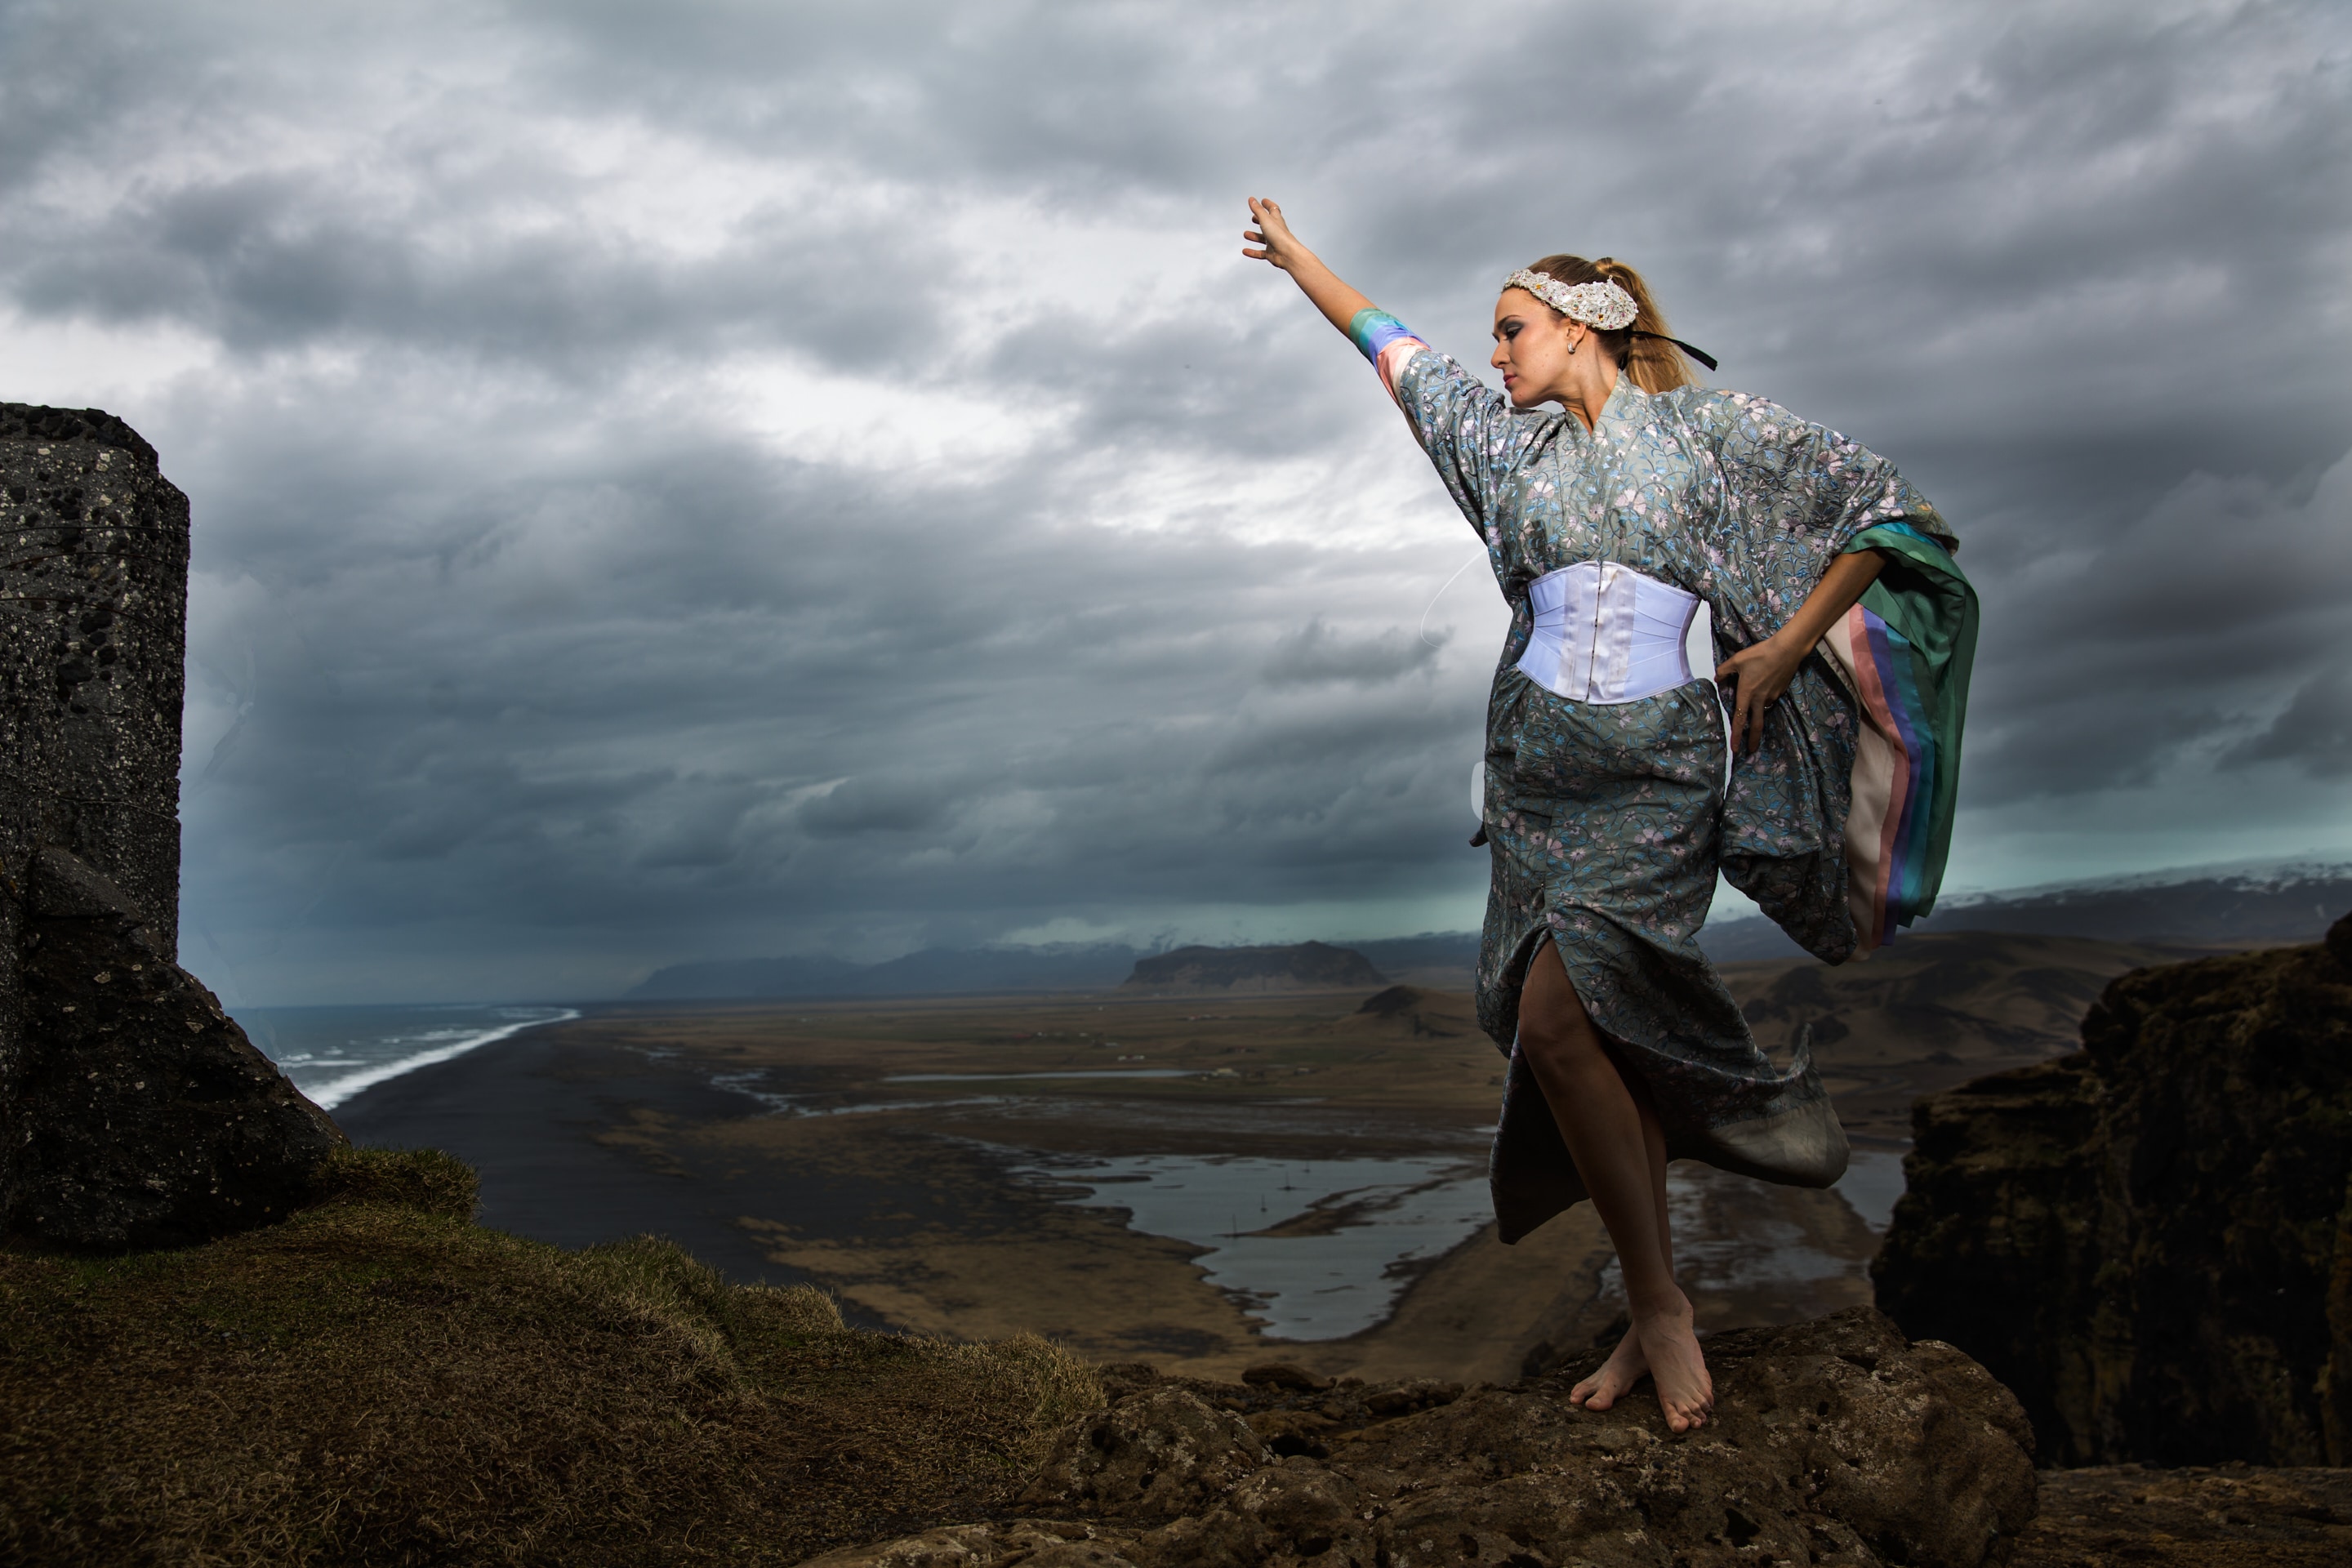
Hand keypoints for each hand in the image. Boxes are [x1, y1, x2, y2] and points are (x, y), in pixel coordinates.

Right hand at [1243, 197, 1306, 271]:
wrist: (1287, 254)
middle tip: (1254, 217)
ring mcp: (1273, 242)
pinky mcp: (1271, 253)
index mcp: (1276, 220)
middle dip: (1260, 219)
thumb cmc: (1280, 236)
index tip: (1263, 201)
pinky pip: (1260, 252)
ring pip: (1262, 238)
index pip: (1273, 209)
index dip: (1268, 204)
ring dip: (1254, 236)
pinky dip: (1252, 251)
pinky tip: (1246, 251)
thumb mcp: (1265, 219)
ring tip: (1246, 234)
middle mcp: (1275, 230)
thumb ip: (1258, 209)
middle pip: (1267, 223)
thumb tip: (1252, 199)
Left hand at [1715, 635, 1803, 754]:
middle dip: (1753, 739)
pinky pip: (1770, 698)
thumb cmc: (1760, 654)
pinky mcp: (1781, 691)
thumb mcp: (1737, 660)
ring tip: (1757, 697)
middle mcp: (1759, 699)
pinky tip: (1766, 682)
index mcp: (1746, 694)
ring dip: (1758, 710)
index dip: (1737, 735)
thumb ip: (1724, 670)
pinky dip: (1766, 696)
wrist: (1787, 650)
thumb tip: (1718, 677)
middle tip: (1751, 750)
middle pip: (1756, 725)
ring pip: (1763, 708)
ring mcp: (1772, 696)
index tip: (1735, 749)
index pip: (1740, 719)